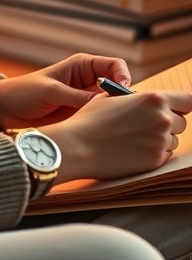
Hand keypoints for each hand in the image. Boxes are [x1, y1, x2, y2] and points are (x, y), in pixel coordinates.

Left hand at [0, 52, 130, 131]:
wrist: (4, 110)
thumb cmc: (24, 92)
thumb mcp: (52, 92)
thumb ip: (79, 97)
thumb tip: (108, 104)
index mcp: (83, 66)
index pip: (115, 66)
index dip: (124, 78)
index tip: (122, 94)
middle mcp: (88, 81)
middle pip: (118, 87)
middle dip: (125, 100)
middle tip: (127, 115)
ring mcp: (86, 101)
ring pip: (113, 106)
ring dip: (117, 114)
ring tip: (118, 127)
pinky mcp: (81, 117)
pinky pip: (101, 120)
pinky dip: (107, 125)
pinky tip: (107, 135)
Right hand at [45, 89, 191, 182]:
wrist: (78, 146)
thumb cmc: (91, 119)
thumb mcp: (114, 98)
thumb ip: (138, 98)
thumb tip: (150, 102)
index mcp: (154, 98)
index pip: (188, 100)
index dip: (182, 105)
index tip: (177, 108)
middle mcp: (162, 119)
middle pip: (181, 122)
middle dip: (169, 123)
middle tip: (147, 125)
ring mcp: (160, 141)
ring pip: (173, 140)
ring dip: (161, 139)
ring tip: (136, 138)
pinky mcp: (155, 161)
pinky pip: (164, 155)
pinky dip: (153, 153)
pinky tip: (133, 150)